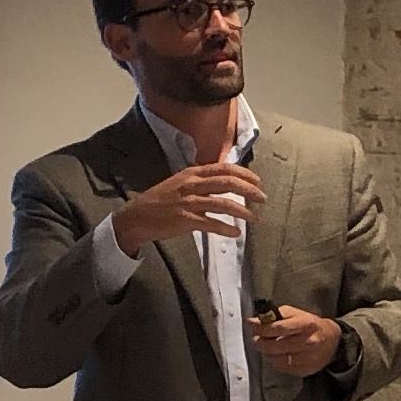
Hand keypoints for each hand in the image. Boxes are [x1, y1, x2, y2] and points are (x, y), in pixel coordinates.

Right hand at [110, 163, 259, 255]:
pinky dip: (226, 228)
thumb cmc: (160, 200)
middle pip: (228, 183)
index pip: (224, 168)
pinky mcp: (185, 219)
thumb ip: (201, 180)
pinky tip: (236, 233)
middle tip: (262, 198)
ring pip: (223, 203)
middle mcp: (192, 184)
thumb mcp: (180, 182)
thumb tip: (225, 181)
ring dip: (242, 211)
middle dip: (249, 190)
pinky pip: (211, 224)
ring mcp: (189, 202)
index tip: (258, 181)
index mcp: (192, 172)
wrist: (137, 216)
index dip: (244, 174)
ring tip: (254, 218)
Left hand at [249, 303, 341, 377]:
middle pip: (276, 346)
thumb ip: (275, 315)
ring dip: (266, 353)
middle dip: (261, 342)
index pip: (279, 328)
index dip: (263, 328)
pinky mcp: (305, 370)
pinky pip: (282, 368)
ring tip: (265, 346)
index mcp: (307, 325)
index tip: (253, 326)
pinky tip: (275, 355)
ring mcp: (308, 359)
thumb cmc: (310, 324)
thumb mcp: (296, 313)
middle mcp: (308, 342)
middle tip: (256, 338)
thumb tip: (253, 321)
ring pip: (277, 359)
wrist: (332, 341)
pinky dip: (274, 362)